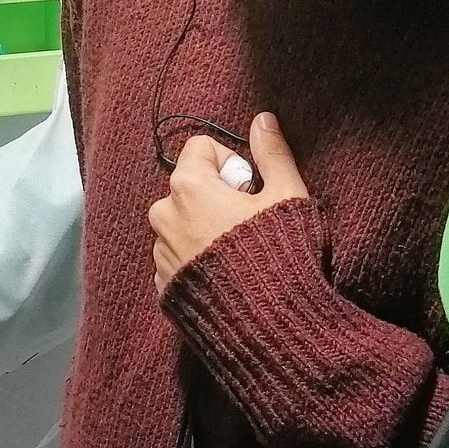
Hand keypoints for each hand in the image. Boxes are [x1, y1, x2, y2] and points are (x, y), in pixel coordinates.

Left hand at [148, 113, 308, 291]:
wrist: (267, 328)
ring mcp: (160, 254)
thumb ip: (272, 154)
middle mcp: (163, 216)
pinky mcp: (163, 287)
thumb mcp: (288, 197)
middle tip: (250, 222)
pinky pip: (178, 258)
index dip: (231, 161)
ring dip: (205, 228)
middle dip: (217, 195)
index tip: (251, 188)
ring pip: (181, 223)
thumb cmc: (281, 256)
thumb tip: (262, 118)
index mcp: (188, 186)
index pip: (200, 147)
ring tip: (240, 254)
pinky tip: (228, 277)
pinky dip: (198, 259)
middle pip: (189, 186)